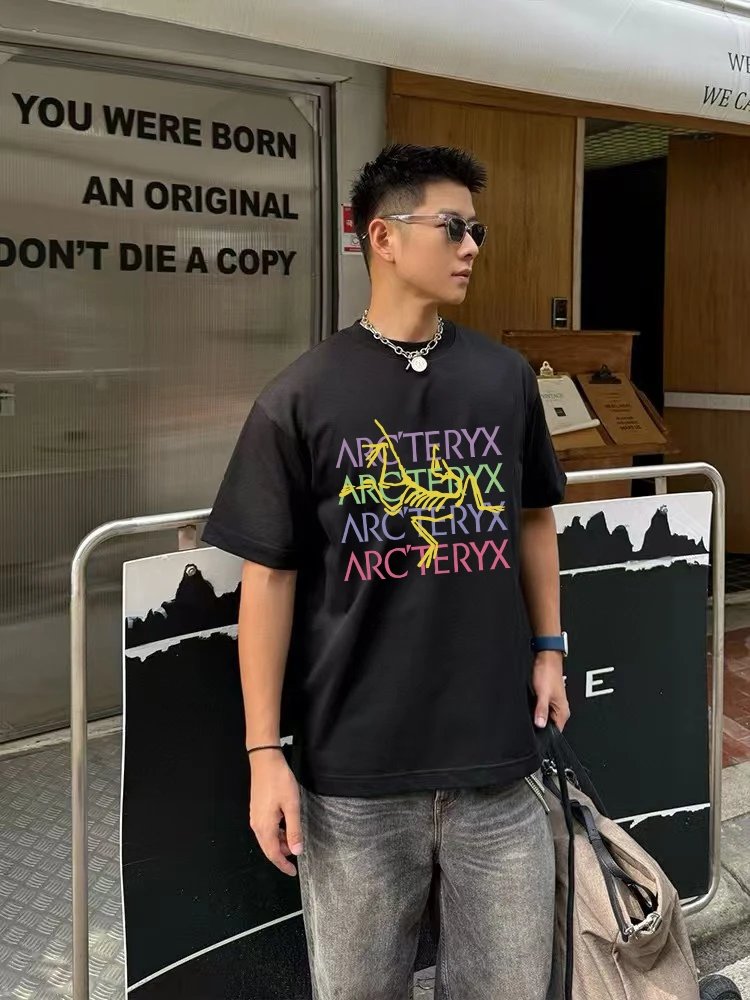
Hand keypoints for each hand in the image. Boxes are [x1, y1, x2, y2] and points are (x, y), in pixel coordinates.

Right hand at [249, 752, 302, 876]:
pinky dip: (275, 833)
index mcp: (265, 826)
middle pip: (268, 848)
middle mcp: (256, 824)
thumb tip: (296, 851)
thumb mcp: (292, 806)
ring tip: (293, 840)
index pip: (273, 854)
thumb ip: (294, 829)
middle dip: (281, 856)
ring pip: (266, 838)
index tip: (293, 872)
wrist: (265, 761)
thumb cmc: (279, 781)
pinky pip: (265, 829)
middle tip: (295, 856)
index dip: (283, 865)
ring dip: (279, 843)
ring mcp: (254, 816)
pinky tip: (285, 827)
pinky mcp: (256, 809)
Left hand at [532, 652, 569, 731]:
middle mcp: (560, 710)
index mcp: (563, 712)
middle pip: (548, 726)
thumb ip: (541, 710)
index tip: (534, 732)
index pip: (555, 732)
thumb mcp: (543, 693)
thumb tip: (540, 725)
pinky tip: (531, 704)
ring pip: (544, 718)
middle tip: (530, 717)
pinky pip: (541, 710)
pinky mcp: (548, 699)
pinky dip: (535, 709)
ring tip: (531, 708)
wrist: (546, 658)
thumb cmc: (548, 672)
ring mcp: (554, 705)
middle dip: (538, 724)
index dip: (543, 734)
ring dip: (537, 716)